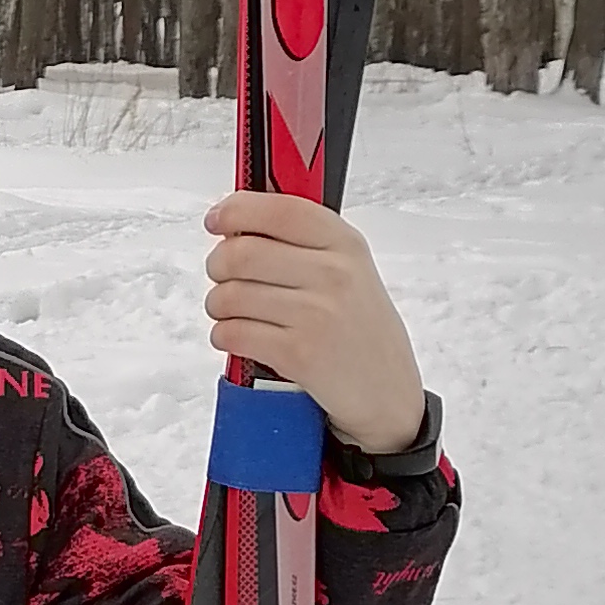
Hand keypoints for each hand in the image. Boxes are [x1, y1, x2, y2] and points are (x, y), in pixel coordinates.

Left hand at [203, 193, 425, 456]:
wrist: (387, 394)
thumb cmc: (361, 331)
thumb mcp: (351, 270)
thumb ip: (303, 243)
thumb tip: (237, 225)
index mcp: (345, 244)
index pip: (279, 210)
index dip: (237, 210)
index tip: (217, 220)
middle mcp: (334, 274)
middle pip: (242, 252)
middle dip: (218, 265)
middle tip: (222, 276)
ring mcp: (316, 314)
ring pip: (229, 294)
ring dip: (218, 305)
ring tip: (232, 312)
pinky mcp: (298, 353)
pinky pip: (232, 332)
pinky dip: (223, 335)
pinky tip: (238, 337)